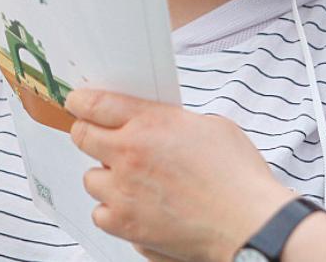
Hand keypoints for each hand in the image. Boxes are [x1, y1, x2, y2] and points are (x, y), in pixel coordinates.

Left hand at [67, 89, 295, 261]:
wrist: (248, 223)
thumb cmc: (238, 178)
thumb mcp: (211, 126)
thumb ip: (174, 122)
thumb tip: (160, 126)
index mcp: (151, 122)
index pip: (95, 104)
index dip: (81, 102)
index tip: (77, 103)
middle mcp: (130, 154)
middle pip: (82, 137)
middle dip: (88, 134)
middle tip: (101, 139)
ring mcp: (123, 191)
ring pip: (90, 178)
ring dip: (105, 176)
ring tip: (131, 180)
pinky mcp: (126, 224)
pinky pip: (100, 213)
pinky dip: (113, 210)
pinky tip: (134, 206)